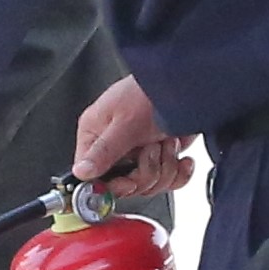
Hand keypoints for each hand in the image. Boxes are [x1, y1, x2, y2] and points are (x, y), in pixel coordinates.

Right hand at [74, 74, 193, 198]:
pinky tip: (180, 157)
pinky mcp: (161, 156)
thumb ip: (103, 151)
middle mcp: (115, 147)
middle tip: (151, 150)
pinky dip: (179, 172)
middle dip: (146, 173)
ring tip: (166, 143)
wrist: (188, 84)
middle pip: (125, 184)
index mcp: (95, 135)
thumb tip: (80, 171)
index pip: (94, 175)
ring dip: (165, 167)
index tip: (128, 183)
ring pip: (149, 184)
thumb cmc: (152, 92)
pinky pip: (168, 180)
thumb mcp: (125, 123)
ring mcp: (139, 153)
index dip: (113, 184)